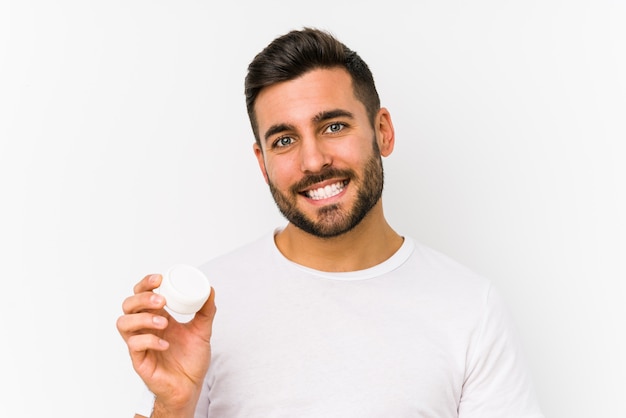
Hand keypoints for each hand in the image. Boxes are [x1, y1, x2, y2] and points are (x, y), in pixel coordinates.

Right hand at [117, 274, 215, 414]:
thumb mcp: (202, 330)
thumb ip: (206, 311)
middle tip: (161, 300)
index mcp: (157, 317)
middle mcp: (145, 328)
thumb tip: (210, 289)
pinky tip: (166, 344)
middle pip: (128, 305)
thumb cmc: (191, 360)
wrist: (190, 386)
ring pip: (124, 323)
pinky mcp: (139, 360)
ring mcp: (139, 344)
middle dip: (141, 298)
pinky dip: (149, 340)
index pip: (141, 294)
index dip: (145, 283)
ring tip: (164, 322)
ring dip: (142, 318)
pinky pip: (134, 345)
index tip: (160, 278)